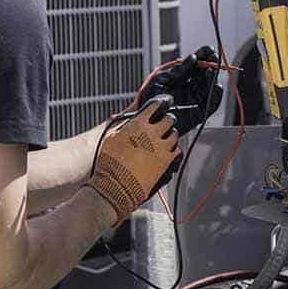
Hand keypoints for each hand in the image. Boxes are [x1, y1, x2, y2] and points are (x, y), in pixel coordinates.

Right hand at [86, 96, 182, 226]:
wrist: (116, 185)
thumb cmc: (110, 163)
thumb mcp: (112, 137)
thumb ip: (125, 125)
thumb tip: (132, 119)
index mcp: (138, 124)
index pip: (155, 106)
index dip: (161, 103)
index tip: (163, 103)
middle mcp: (152, 133)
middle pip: (169, 119)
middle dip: (167, 119)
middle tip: (165, 121)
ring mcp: (161, 148)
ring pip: (174, 134)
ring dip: (170, 134)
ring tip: (165, 137)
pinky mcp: (166, 162)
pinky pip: (177, 151)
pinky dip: (173, 149)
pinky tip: (167, 151)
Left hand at [138, 46, 222, 135]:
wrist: (148, 119)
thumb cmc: (150, 100)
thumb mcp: (162, 80)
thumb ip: (179, 70)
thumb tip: (193, 58)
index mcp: (179, 79)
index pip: (194, 66)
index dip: (202, 57)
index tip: (208, 49)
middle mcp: (188, 89)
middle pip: (203, 75)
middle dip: (210, 65)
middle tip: (213, 57)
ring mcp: (194, 100)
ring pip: (209, 87)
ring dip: (212, 78)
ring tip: (211, 69)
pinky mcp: (199, 113)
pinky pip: (211, 103)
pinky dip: (216, 95)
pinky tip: (216, 86)